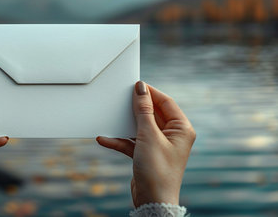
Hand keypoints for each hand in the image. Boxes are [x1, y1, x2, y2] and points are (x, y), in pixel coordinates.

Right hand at [97, 81, 195, 206]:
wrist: (152, 202)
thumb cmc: (157, 171)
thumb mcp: (148, 136)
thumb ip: (144, 111)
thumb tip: (141, 89)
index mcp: (181, 129)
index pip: (166, 102)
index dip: (150, 92)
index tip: (134, 85)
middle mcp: (172, 136)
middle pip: (152, 113)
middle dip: (135, 108)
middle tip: (120, 98)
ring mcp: (159, 145)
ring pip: (140, 127)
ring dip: (124, 125)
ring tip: (110, 117)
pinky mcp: (146, 154)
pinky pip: (132, 142)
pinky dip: (120, 141)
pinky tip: (105, 139)